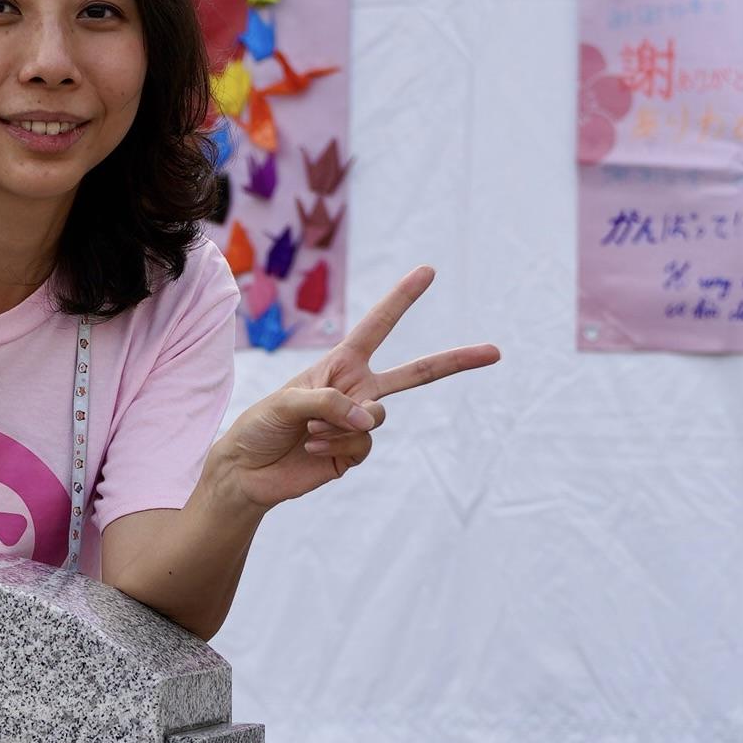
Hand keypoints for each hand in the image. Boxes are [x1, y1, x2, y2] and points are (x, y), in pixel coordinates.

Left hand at [210, 267, 497, 511]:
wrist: (248, 471)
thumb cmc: (261, 425)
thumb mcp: (288, 402)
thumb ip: (332, 404)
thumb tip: (373, 420)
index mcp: (341, 364)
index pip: (378, 326)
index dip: (402, 299)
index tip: (427, 271)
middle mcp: (357, 389)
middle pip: (416, 374)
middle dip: (456, 361)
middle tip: (495, 351)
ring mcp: (359, 423)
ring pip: (377, 418)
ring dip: (339, 425)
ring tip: (308, 431)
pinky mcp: (354, 453)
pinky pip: (362, 445)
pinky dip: (336, 446)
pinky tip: (312, 448)